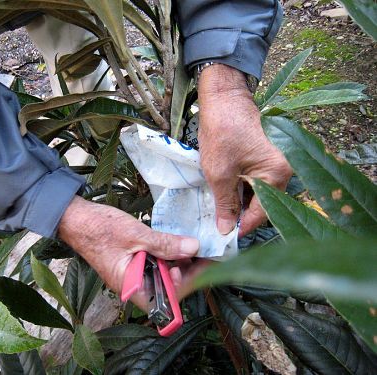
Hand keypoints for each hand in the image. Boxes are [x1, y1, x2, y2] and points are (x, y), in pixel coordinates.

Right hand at [57, 196, 200, 308]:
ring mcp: (133, 273)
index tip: (199, 266)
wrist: (76, 218)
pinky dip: (166, 254)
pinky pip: (155, 264)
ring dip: (178, 261)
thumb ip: (165, 244)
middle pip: (167, 288)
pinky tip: (176, 242)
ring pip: (163, 274)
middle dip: (186, 271)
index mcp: (131, 286)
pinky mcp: (133, 261)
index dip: (186, 286)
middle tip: (200, 251)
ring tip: (191, 244)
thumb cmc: (99, 229)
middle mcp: (134, 284)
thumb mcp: (136, 235)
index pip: (166, 300)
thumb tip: (193, 248)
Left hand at [198, 64, 291, 236]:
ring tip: (219, 214)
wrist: (223, 97)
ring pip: (257, 195)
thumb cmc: (222, 131)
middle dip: (241, 217)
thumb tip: (225, 230)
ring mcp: (275, 164)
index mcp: (277, 174)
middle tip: (219, 229)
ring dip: (239, 204)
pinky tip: (224, 196)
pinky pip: (255, 183)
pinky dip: (240, 191)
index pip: (263, 212)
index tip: (225, 239)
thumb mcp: (219, 172)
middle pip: (263, 205)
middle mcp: (283, 171)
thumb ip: (225, 204)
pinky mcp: (264, 159)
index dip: (243, 227)